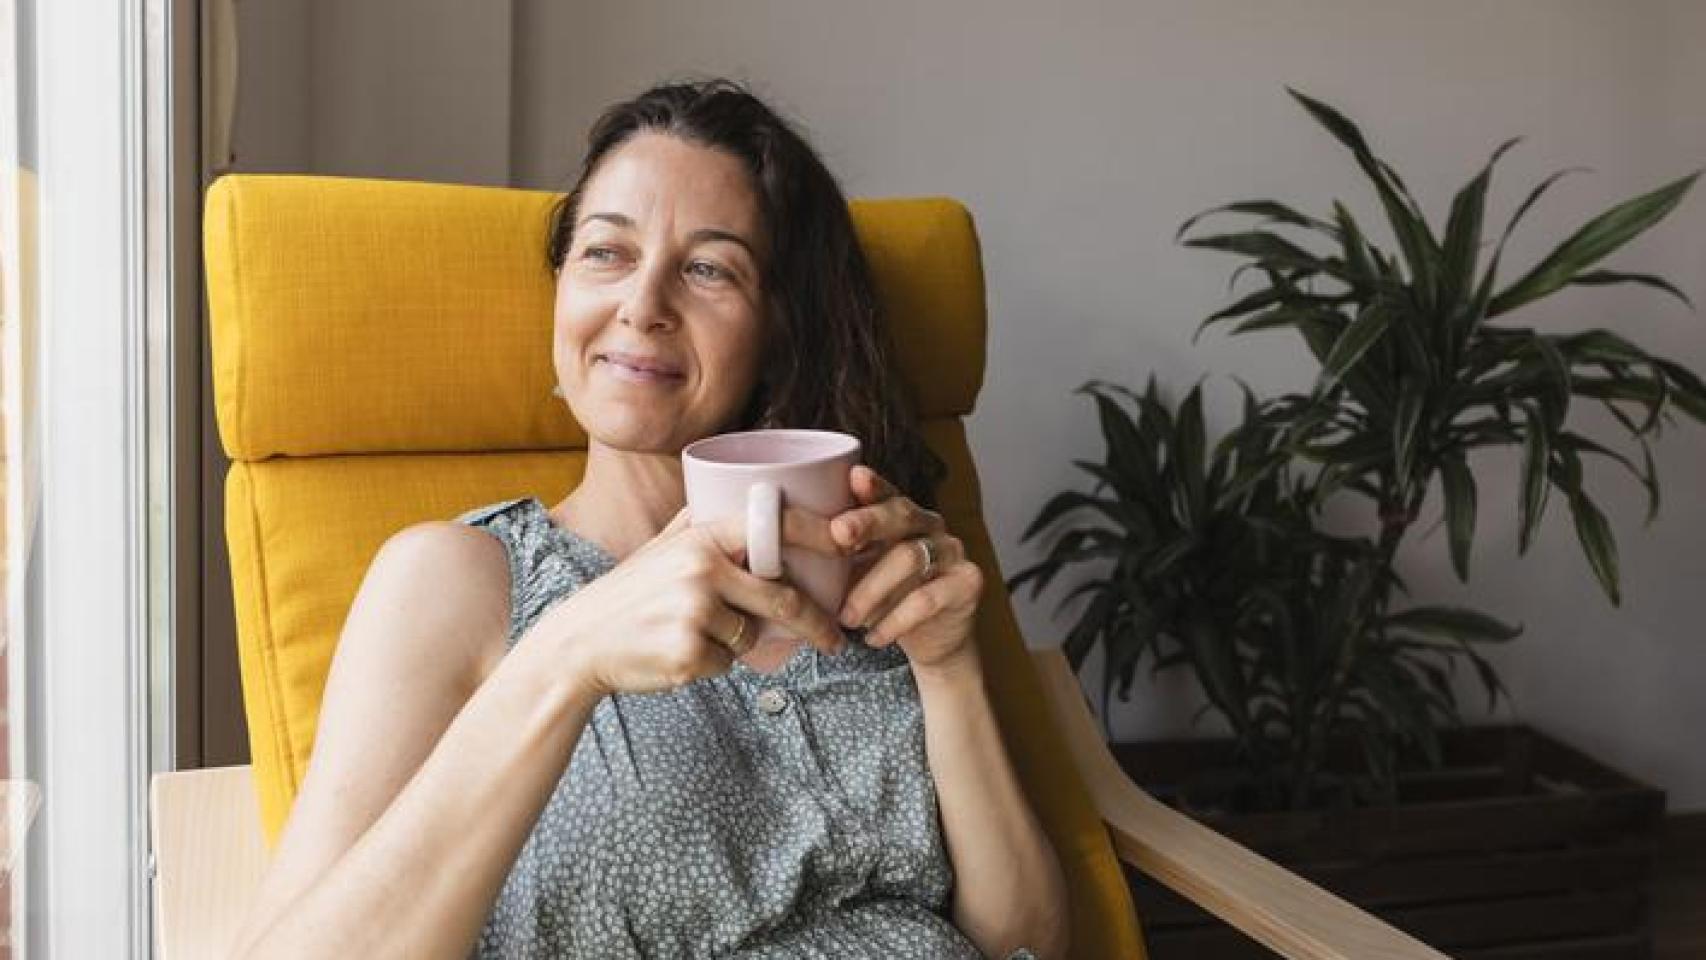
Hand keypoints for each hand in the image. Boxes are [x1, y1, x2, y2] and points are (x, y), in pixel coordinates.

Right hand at [547, 506, 846, 698]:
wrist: (579, 643)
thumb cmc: (628, 594)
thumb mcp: (661, 546)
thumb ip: (702, 522)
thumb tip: (749, 494)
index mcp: (700, 537)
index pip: (776, 529)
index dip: (820, 535)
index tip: (851, 544)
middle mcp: (701, 569)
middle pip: (782, 598)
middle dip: (815, 622)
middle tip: (835, 639)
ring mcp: (694, 613)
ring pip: (751, 635)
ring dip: (737, 643)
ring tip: (694, 633)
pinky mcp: (688, 653)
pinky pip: (726, 664)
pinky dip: (712, 664)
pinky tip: (677, 653)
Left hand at [830, 465, 983, 674]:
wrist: (932, 641)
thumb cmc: (888, 600)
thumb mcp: (860, 574)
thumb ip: (843, 555)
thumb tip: (796, 546)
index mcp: (904, 516)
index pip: (888, 494)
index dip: (873, 486)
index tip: (853, 478)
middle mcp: (932, 526)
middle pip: (902, 514)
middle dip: (867, 522)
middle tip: (838, 534)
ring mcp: (953, 552)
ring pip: (909, 558)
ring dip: (870, 589)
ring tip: (846, 617)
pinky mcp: (967, 583)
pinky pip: (927, 598)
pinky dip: (894, 621)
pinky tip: (873, 637)